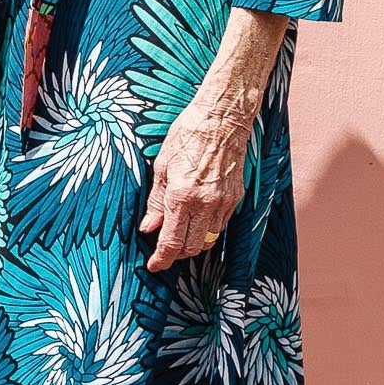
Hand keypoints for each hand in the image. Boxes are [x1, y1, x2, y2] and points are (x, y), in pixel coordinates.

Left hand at [138, 97, 249, 272]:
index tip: (154, 265)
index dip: (161, 259)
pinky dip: (208, 228)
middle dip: (177, 253)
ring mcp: (223, 202)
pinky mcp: (235, 197)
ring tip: (181, 231)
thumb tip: (148, 226)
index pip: (171, 242)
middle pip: (192, 248)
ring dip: (194, 242)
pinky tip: (198, 216)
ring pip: (209, 240)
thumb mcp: (162, 166)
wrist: (222, 119)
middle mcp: (204, 204)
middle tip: (165, 247)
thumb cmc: (188, 135)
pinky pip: (220, 224)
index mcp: (181, 196)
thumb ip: (156, 201)